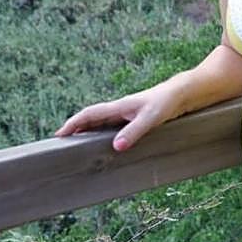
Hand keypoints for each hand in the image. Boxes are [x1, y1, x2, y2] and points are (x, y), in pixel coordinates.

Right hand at [54, 84, 180, 150]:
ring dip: (88, 132)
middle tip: (62, 143)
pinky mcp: (134, 119)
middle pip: (91, 119)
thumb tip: (116, 146)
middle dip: (76, 129)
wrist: (181, 94)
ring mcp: (126, 114)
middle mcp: (119, 109)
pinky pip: (112, 127)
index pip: (89, 114)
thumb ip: (134, 131)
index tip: (59, 134)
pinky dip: (103, 134)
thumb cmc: (166, 103)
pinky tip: (104, 144)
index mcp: (118, 106)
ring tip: (77, 145)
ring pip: (101, 123)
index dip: (73, 123)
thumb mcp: (150, 118)